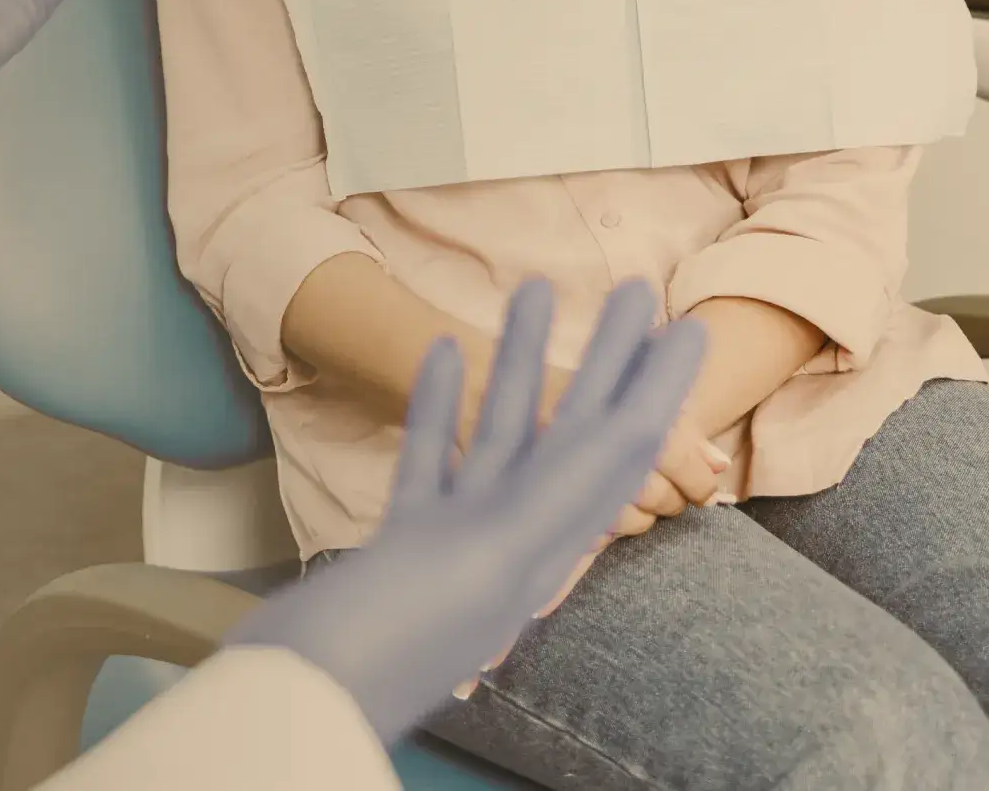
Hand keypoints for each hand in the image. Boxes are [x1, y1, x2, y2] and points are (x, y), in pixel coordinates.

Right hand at [224, 278, 708, 748]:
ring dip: (521, 365)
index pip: (618, 451)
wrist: (300, 698)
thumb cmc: (390, 639)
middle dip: (609, 360)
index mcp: (540, 544)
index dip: (657, 385)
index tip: (688, 328)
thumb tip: (638, 433)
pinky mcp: (400, 542)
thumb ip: (566, 498)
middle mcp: (508, 542)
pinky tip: (444, 355)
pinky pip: (433, 462)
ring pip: (500, 437)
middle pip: (572, 434)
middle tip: (640, 291)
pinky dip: (442, 408)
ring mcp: (452, 543)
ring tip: (537, 295)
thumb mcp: (500, 555)